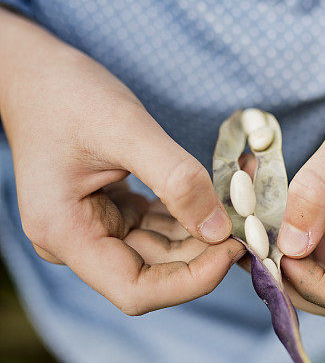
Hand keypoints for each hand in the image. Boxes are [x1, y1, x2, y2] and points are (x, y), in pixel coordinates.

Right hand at [0, 7, 242, 314]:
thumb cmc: (66, 93)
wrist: (34, 72)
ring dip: (204, 232)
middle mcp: (77, 242)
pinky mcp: (111, 214)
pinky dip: (191, 213)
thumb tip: (221, 229)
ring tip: (245, 202)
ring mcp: (94, 229)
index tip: (233, 250)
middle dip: (205, 252)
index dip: (189, 281)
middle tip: (253, 225)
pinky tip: (222, 194)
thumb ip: (176, 179)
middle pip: (154, 273)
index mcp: (65, 233)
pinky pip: (159, 227)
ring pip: (162, 252)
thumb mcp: (125, 128)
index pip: (135, 290)